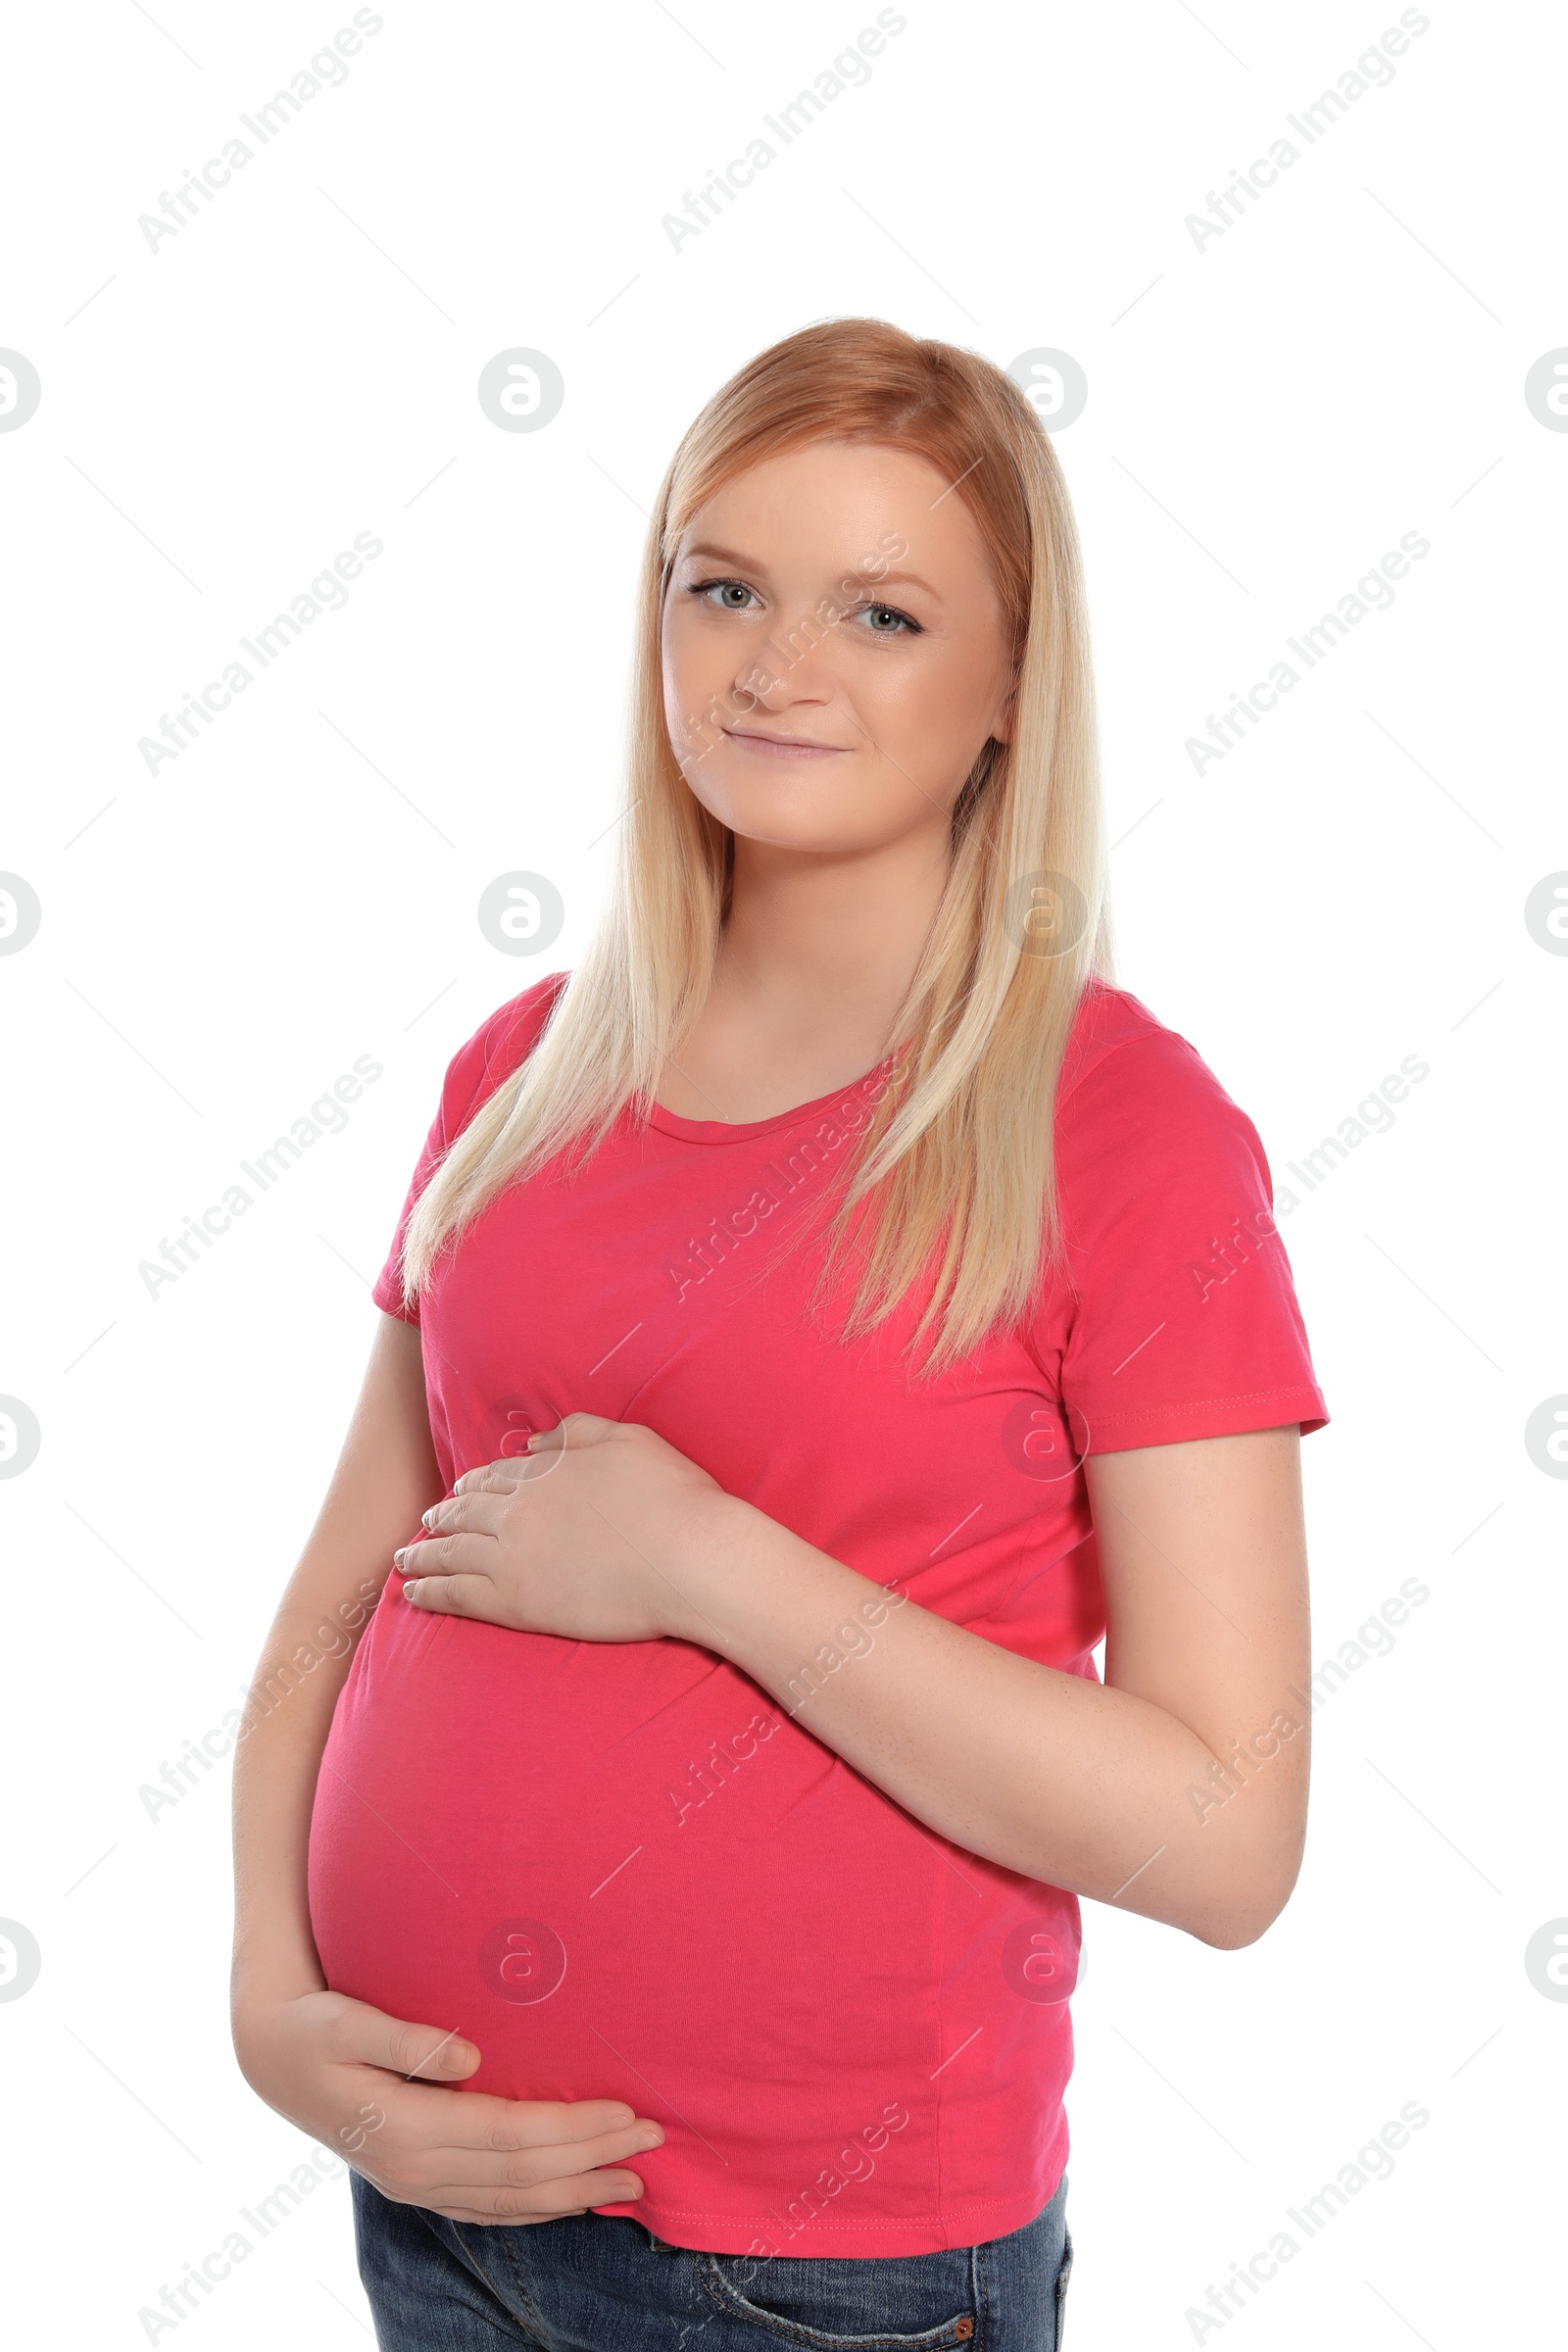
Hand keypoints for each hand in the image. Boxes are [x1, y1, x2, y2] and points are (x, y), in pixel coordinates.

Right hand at [233, 1985, 664, 2224]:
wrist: (268, 2054)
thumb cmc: (313, 2024)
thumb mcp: (346, 2019)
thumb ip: (406, 2039)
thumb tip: (468, 2055)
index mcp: (407, 2128)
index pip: (512, 2136)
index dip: (574, 2128)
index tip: (628, 2112)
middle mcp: (416, 2169)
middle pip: (523, 2174)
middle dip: (593, 2159)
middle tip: (654, 2141)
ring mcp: (415, 2183)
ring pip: (510, 2201)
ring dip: (574, 2192)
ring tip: (633, 2185)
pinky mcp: (416, 2182)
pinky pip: (486, 2208)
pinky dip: (534, 2208)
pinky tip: (570, 2201)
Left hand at [397, 1413, 730, 1644]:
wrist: (689, 1558)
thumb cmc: (675, 1498)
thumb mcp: (630, 1439)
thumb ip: (580, 1432)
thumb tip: (536, 1443)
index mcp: (546, 1472)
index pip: (495, 1477)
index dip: (472, 1485)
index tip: (459, 1492)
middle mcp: (519, 1510)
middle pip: (464, 1512)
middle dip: (440, 1517)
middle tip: (425, 1524)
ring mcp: (512, 1557)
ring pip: (450, 1552)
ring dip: (421, 1554)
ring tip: (404, 1559)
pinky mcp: (516, 1602)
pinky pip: (456, 1595)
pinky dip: (429, 1591)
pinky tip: (413, 1593)